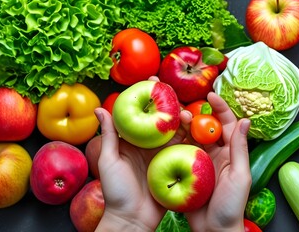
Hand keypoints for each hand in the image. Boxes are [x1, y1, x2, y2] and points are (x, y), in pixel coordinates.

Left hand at [93, 107, 189, 230]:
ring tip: (188, 114)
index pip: (142, 113)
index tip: (154, 81)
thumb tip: (100, 108)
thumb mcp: (110, 160)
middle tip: (176, 95)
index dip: (148, 96)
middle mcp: (150, 145)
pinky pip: (186, 149)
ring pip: (177, 132)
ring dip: (184, 120)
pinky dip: (193, 139)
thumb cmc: (116, 191)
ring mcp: (164, 155)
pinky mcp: (176, 166)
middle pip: (163, 119)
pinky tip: (198, 130)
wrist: (132, 219)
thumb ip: (109, 135)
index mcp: (133, 140)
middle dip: (171, 104)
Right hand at [183, 92, 250, 231]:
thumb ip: (240, 148)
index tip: (210, 94)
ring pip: (192, 137)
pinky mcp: (186, 170)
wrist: (213, 230)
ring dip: (184, 126)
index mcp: (231, 152)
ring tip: (174, 117)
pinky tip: (166, 135)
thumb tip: (245, 120)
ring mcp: (200, 161)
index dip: (220, 107)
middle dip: (198, 113)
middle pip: (207, 127)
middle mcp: (215, 153)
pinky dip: (175, 142)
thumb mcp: (239, 175)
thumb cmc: (231, 205)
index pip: (227, 124)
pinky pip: (180, 152)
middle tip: (186, 106)